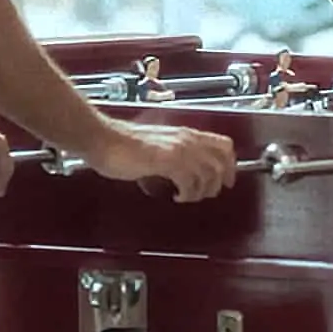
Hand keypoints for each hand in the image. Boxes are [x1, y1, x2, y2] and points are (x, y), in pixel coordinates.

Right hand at [85, 120, 238, 201]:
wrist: (103, 138)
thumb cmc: (121, 143)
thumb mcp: (156, 147)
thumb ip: (171, 157)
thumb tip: (179, 174)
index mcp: (185, 134)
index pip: (224, 145)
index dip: (230, 165)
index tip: (226, 180)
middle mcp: (186, 139)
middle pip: (222, 162)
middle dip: (218, 183)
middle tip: (205, 194)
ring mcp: (177, 149)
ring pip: (208, 174)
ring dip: (200, 191)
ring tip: (187, 197)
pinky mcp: (166, 161)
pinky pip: (189, 182)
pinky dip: (186, 194)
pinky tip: (176, 196)